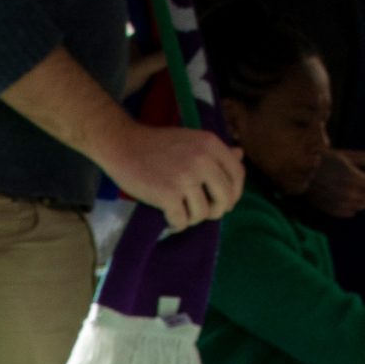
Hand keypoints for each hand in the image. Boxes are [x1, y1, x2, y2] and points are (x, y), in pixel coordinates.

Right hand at [102, 124, 245, 231]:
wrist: (123, 144)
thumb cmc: (156, 144)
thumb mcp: (191, 140)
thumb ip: (215, 151)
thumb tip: (241, 155)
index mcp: (210, 144)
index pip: (238, 174)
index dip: (234, 193)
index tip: (223, 201)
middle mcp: (202, 160)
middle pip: (225, 198)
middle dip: (215, 210)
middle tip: (200, 211)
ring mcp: (185, 178)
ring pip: (204, 213)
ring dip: (192, 218)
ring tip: (180, 211)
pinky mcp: (168, 194)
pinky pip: (182, 221)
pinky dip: (176, 223)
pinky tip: (168, 216)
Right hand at [304, 149, 364, 218]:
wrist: (299, 172)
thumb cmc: (324, 159)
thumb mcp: (347, 155)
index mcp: (353, 177)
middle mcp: (347, 193)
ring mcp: (339, 204)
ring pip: (363, 205)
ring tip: (358, 186)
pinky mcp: (331, 210)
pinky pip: (350, 212)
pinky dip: (353, 205)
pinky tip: (348, 195)